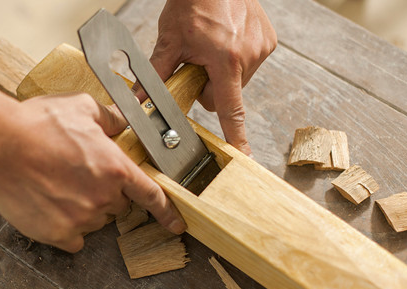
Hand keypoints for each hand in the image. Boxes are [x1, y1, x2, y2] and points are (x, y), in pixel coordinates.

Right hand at [0, 93, 186, 251]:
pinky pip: (72, 239)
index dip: (166, 213)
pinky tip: (50, 206)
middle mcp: (103, 198)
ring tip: (56, 184)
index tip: (176, 225)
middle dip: (104, 192)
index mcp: (115, 169)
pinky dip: (65, 227)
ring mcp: (80, 219)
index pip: (151, 196)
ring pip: (93, 221)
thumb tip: (124, 122)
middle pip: (116, 205)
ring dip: (82, 208)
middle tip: (77, 175)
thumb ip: (111, 119)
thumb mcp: (82, 108)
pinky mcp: (57, 234)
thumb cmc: (37, 123)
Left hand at [144, 0, 275, 154]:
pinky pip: (248, 62)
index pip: (230, 110)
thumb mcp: (170, 39)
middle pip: (224, 95)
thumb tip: (139, 101)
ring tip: (212, 46)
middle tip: (197, 63)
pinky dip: (235, 58)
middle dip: (210, 87)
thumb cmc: (193, 1)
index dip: (235, 137)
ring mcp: (262, 47)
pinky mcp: (268, 39)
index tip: (243, 156)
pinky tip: (224, 39)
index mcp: (226, 61)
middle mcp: (249, 55)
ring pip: (236, 80)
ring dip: (222, 72)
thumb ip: (156, 74)